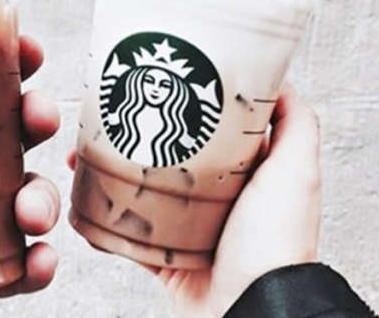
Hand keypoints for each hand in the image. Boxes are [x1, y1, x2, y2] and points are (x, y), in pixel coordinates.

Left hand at [0, 0, 60, 317]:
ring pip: (30, 196)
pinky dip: (41, 262)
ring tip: (28, 209)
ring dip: (45, 195)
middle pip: (14, 136)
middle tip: (36, 115)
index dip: (6, 65)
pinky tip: (34, 259)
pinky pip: (24, 266)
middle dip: (38, 118)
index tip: (23, 47)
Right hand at [68, 84, 321, 316]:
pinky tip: (83, 200)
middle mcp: (214, 199)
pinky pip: (126, 233)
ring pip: (140, 191)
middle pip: (167, 157)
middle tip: (107, 120)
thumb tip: (280, 82)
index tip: (155, 86)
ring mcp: (186, 227)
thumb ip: (296, 125)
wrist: (250, 306)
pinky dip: (104, 219)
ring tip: (82, 156)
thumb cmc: (276, 242)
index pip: (210, 131)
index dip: (183, 108)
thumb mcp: (297, 171)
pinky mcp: (164, 254)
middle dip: (135, 138)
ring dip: (110, 174)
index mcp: (243, 176)